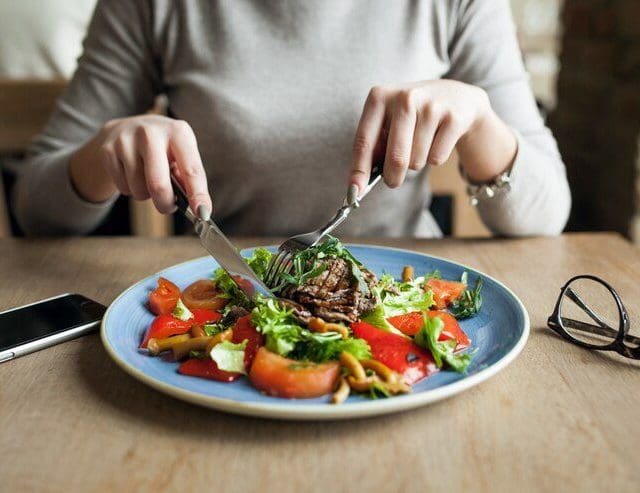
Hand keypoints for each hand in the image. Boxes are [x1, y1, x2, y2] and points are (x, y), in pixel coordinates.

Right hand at [70, 115, 211, 216]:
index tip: (202, 214)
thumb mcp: (181, 154)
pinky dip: (130, 189)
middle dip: (165, 204)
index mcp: (178, 132)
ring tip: (147, 179)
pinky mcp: (108, 151)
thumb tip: (200, 209)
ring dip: (146, 195)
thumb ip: (190, 179)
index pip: (191, 169)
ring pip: (139, 190)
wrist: (126, 128)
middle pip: (158, 185)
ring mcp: (126, 141)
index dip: (198, 194)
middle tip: (168, 206)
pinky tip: (132, 174)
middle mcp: (151, 133)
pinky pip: (123, 189)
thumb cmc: (163, 148)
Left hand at [349, 80, 513, 190]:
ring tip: (420, 143)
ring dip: (416, 162)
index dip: (359, 170)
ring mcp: (431, 106)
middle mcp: (405, 97)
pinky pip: (436, 158)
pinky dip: (434, 158)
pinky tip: (437, 139)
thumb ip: (374, 147)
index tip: (354, 192)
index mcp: (379, 96)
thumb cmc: (412, 116)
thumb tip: (358, 185)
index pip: (364, 141)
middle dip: (392, 177)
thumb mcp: (388, 121)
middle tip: (393, 181)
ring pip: (416, 161)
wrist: (456, 96)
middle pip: (395, 157)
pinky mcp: (453, 118)